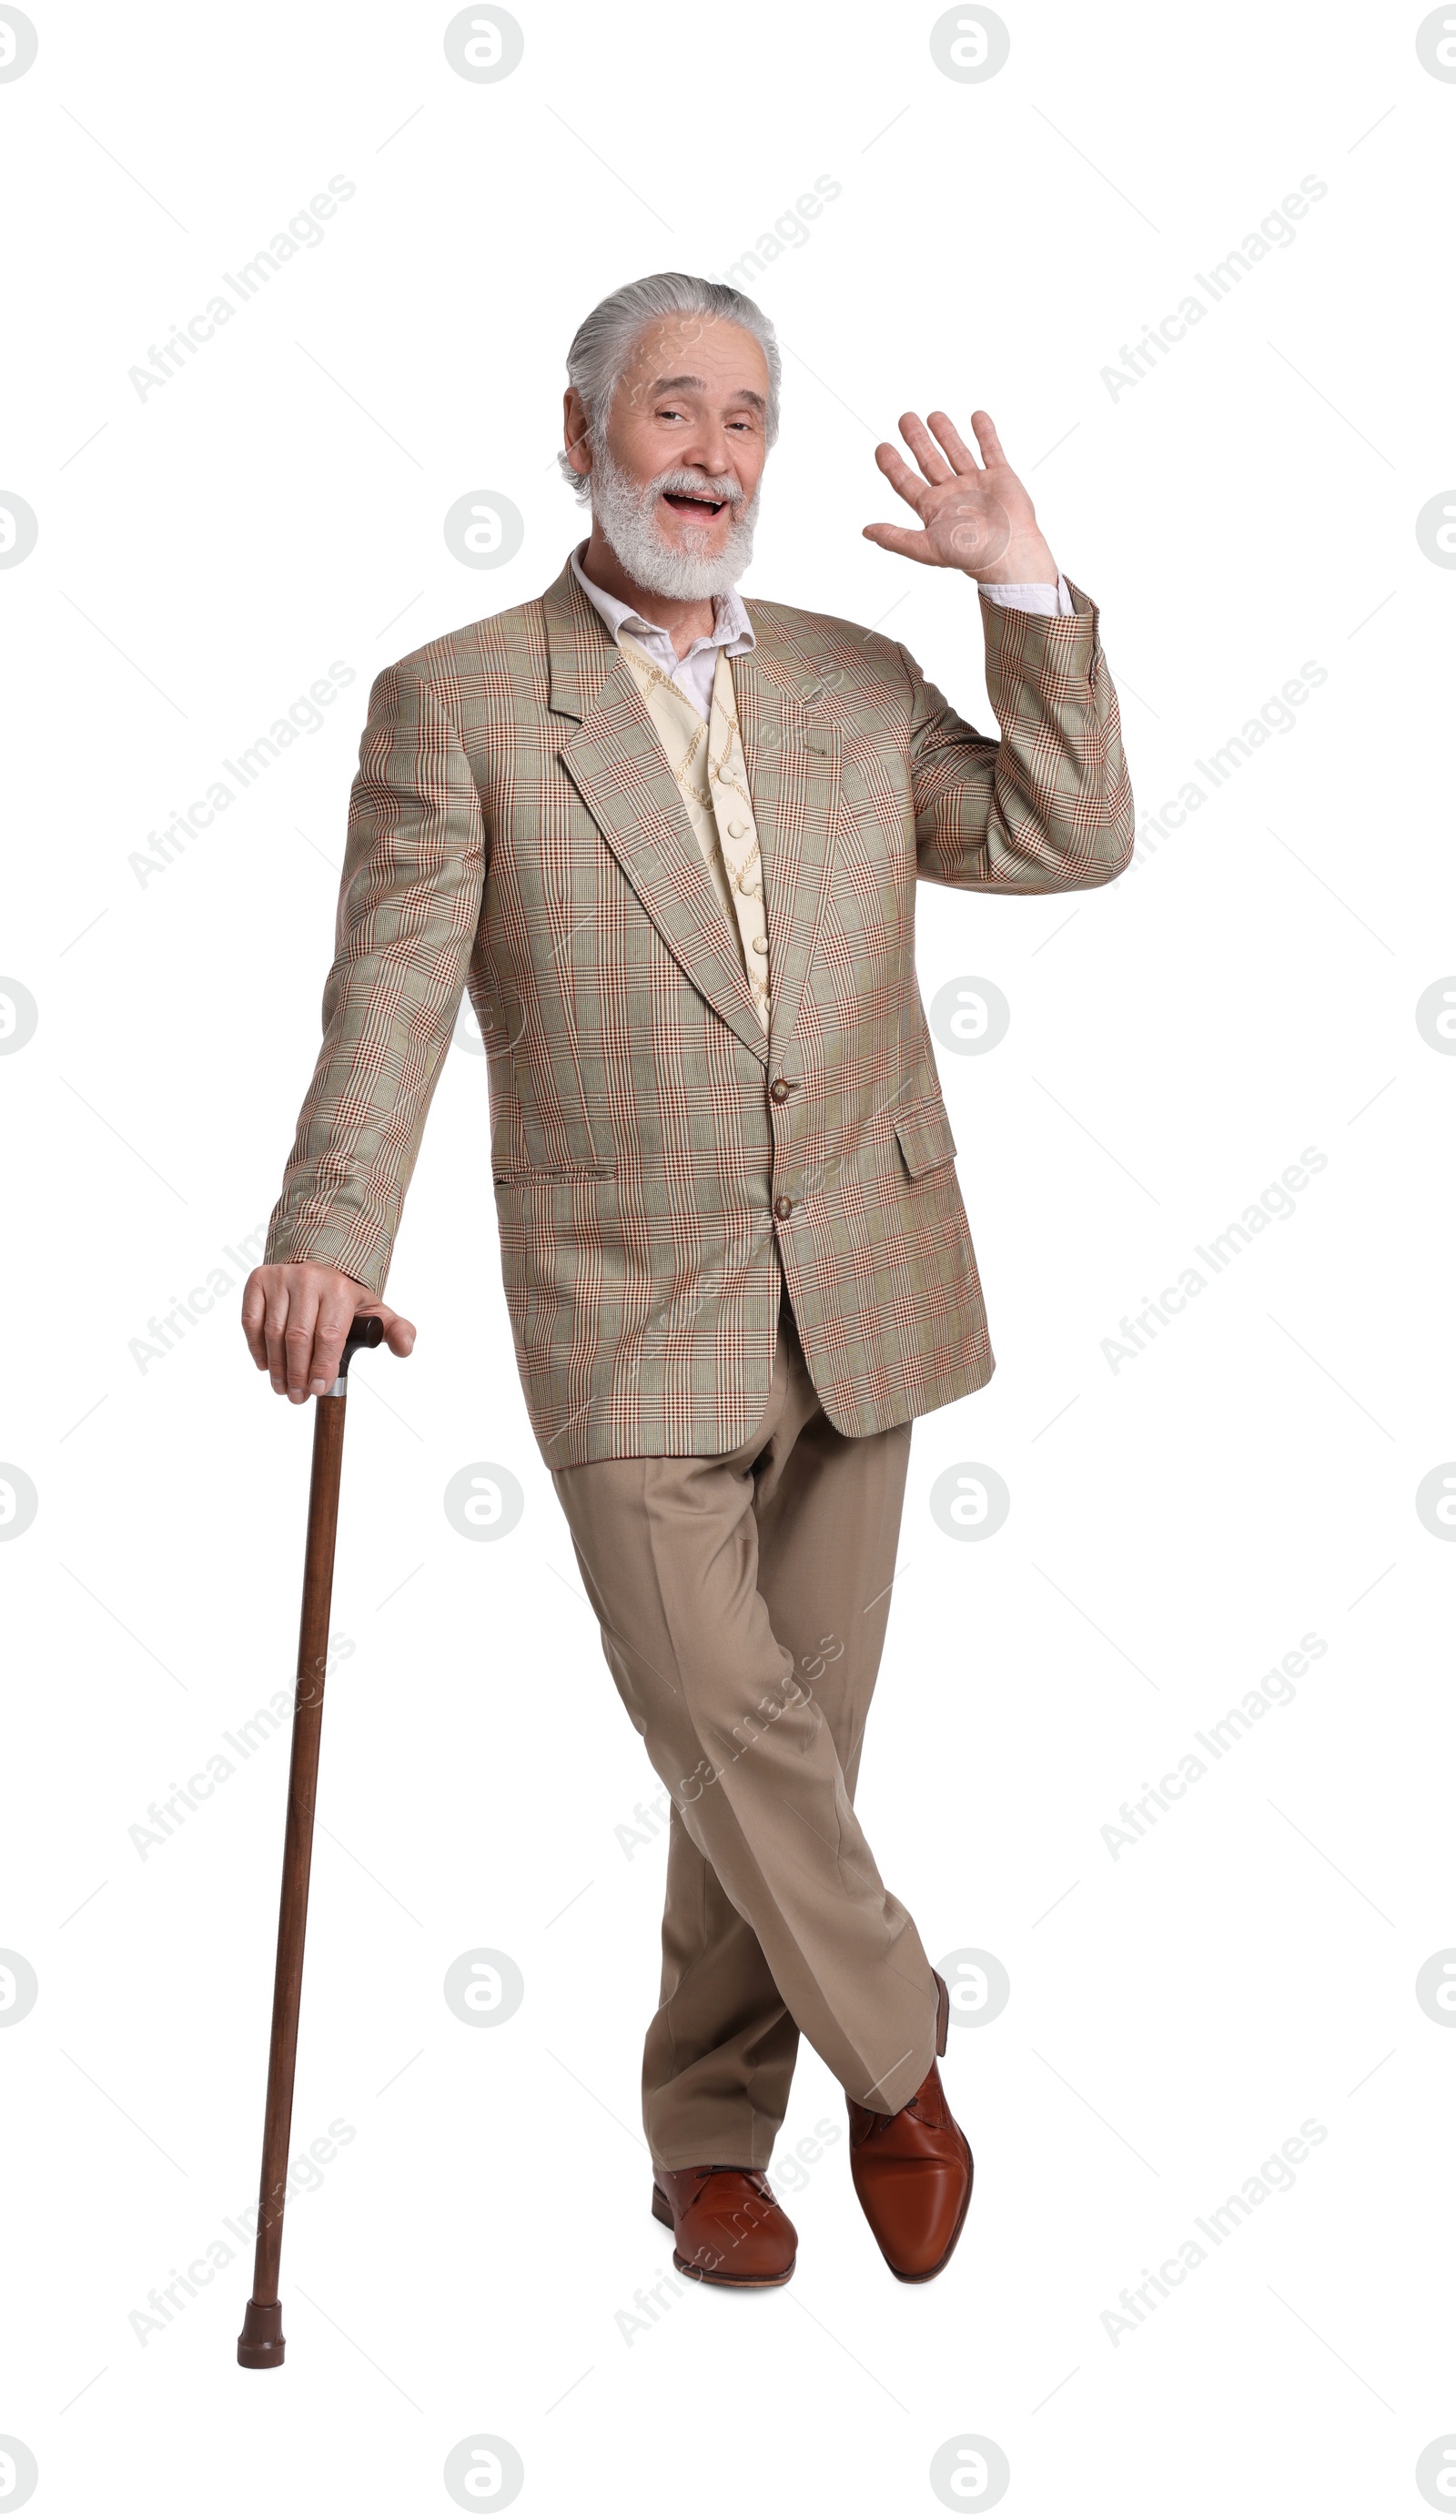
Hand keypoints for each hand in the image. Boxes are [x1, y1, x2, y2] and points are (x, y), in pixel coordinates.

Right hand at [241, 1263, 414, 1402]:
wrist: (318, 1265)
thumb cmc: (345, 1298)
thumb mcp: (375, 1312)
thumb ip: (396, 1332)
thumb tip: (405, 1348)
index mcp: (340, 1289)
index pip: (328, 1336)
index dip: (321, 1368)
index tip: (318, 1390)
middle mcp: (309, 1279)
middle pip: (298, 1337)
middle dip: (297, 1374)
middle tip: (297, 1397)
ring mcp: (281, 1278)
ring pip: (273, 1332)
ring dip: (276, 1367)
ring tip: (282, 1388)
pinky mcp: (258, 1280)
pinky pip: (251, 1321)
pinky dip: (256, 1348)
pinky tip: (266, 1365)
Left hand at [863, 408, 1057, 584]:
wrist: (1008, 552)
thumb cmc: (969, 554)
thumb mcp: (925, 547)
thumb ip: (895, 538)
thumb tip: (865, 531)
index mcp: (934, 509)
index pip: (906, 482)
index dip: (893, 465)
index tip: (881, 447)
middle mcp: (953, 495)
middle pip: (930, 461)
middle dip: (917, 440)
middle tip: (905, 418)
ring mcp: (977, 484)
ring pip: (957, 452)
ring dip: (946, 434)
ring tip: (933, 415)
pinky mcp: (1000, 477)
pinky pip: (991, 450)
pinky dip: (985, 433)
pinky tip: (976, 417)